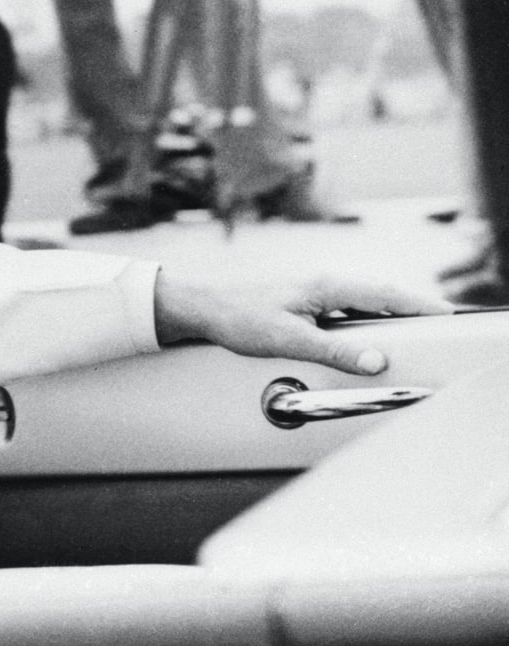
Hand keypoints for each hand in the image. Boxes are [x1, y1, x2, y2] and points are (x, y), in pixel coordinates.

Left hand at [153, 270, 452, 374]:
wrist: (200, 305)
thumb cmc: (238, 317)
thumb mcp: (289, 339)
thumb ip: (335, 352)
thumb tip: (376, 361)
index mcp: (327, 287)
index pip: (385, 295)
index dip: (418, 305)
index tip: (445, 314)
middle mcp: (323, 283)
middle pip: (378, 294)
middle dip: (409, 307)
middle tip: (437, 321)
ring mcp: (312, 290)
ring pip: (361, 299)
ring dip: (386, 311)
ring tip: (409, 326)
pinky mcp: (301, 299)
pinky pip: (344, 305)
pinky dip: (363, 315)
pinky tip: (364, 329)